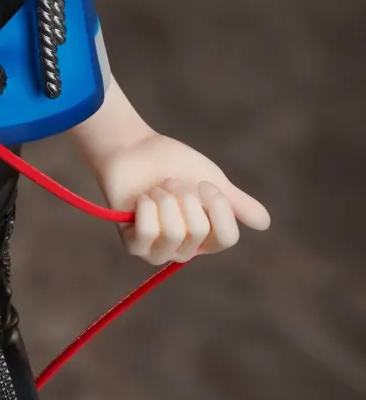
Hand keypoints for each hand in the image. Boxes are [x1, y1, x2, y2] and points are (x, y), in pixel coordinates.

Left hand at [95, 132, 271, 264]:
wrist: (135, 148)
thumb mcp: (211, 181)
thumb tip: (266, 223)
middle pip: (198, 230)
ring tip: (156, 190)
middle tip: (170, 184)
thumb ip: (235, 203)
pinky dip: (146, 206)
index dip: (218, 206)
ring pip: (174, 232)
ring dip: (165, 199)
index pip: (227, 238)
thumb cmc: (173, 165)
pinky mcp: (133, 245)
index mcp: (207, 237)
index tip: (204, 184)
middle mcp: (185, 250)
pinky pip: (147, 232)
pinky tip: (141, 199)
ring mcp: (158, 251)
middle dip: (184, 196)